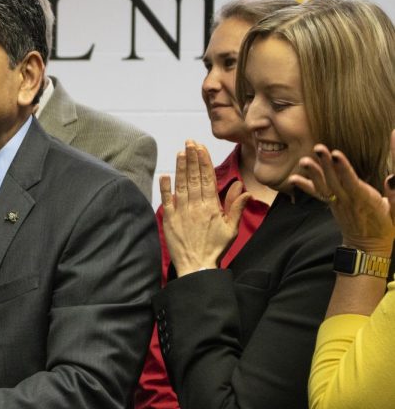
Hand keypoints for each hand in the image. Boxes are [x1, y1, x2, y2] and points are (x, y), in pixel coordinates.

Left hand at [160, 140, 249, 276]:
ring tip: (180, 152)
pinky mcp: (170, 219)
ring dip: (181, 168)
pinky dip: (165, 187)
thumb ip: (235, 207)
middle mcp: (196, 206)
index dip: (204, 161)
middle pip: (194, 177)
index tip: (201, 147)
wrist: (197, 266)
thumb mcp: (230, 228)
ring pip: (181, 185)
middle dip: (192, 158)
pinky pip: (167, 200)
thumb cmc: (215, 248)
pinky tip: (165, 175)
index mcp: (211, 207)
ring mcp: (182, 212)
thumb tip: (244, 189)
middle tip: (189, 142)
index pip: (208, 178)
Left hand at [288, 135, 394, 254]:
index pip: (352, 182)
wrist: (368, 247)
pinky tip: (293, 178)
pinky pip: (318, 194)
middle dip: (326, 164)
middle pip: (334, 181)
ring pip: (324, 186)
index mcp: (365, 200)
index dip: (343, 169)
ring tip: (304, 160)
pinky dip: (305, 186)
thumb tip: (391, 178)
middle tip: (318, 148)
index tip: (336, 154)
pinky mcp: (332, 205)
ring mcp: (338, 203)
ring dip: (313, 172)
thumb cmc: (386, 226)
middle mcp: (348, 201)